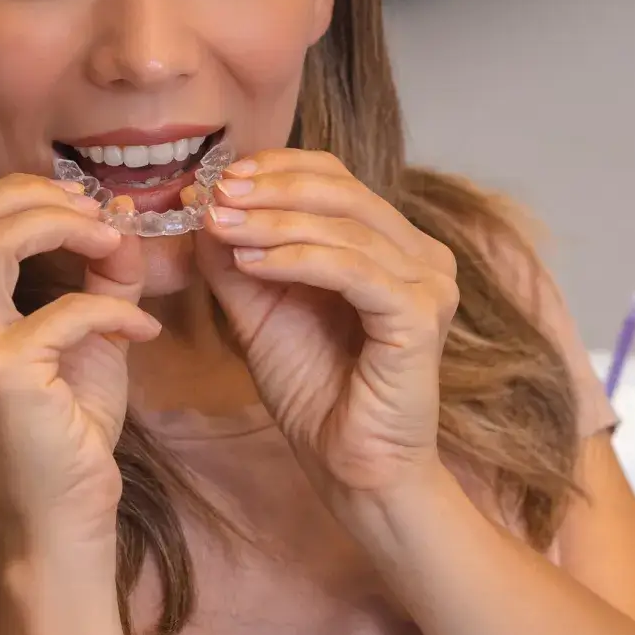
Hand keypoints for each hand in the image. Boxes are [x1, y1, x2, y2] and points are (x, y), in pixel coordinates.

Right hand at [0, 175, 156, 551]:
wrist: (60, 522)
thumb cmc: (65, 440)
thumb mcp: (80, 344)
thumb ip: (96, 280)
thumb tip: (120, 218)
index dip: (19, 198)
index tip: (80, 205)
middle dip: (38, 198)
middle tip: (98, 212)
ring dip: (64, 227)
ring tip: (116, 242)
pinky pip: (66, 310)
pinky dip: (113, 308)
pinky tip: (143, 329)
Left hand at [194, 149, 458, 501]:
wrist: (349, 466)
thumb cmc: (315, 392)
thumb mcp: (260, 313)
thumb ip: (237, 261)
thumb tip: (204, 205)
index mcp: (391, 245)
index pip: (337, 178)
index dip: (278, 169)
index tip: (218, 179)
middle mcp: (421, 256)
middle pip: (344, 191)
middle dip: (271, 189)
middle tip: (216, 195)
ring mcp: (429, 284)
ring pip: (346, 227)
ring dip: (274, 222)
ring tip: (221, 226)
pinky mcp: (422, 316)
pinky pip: (354, 270)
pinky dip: (298, 259)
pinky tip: (253, 263)